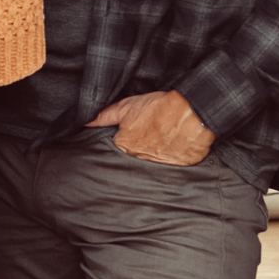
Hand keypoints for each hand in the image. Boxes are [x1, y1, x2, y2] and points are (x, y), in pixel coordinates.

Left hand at [90, 89, 214, 164]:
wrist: (193, 113)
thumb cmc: (161, 108)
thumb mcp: (128, 106)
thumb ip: (104, 116)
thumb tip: (85, 122)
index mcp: (124, 147)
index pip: (117, 150)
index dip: (126, 140)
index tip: (136, 133)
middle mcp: (138, 161)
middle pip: (133, 160)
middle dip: (138, 152)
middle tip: (151, 138)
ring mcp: (157, 168)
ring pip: (149, 166)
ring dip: (154, 157)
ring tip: (163, 142)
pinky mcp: (175, 171)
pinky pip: (168, 170)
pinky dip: (170, 161)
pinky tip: (174, 149)